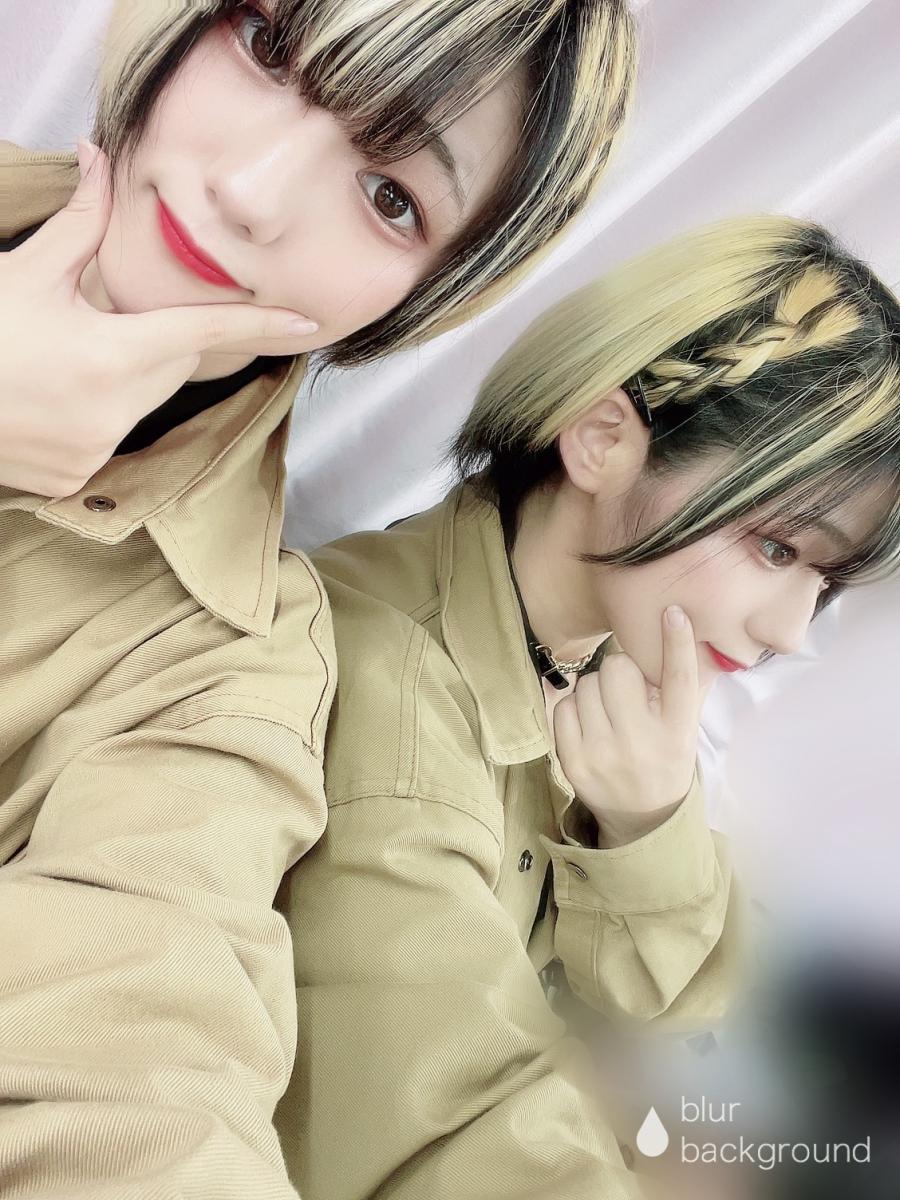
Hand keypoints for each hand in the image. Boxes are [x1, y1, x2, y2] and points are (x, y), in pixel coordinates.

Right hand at [0, 140, 317, 497]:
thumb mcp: (25, 273)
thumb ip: (79, 223)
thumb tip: (100, 156)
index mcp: (110, 356)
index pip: (204, 333)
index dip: (258, 324)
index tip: (305, 324)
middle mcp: (113, 412)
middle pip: (171, 366)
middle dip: (153, 338)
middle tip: (102, 321)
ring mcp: (95, 452)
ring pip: (141, 402)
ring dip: (121, 375)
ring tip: (61, 359)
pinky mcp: (76, 478)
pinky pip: (109, 436)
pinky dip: (94, 412)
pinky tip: (50, 398)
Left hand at [552, 606, 707, 846]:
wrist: (643, 821)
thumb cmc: (665, 760)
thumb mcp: (686, 730)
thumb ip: (687, 688)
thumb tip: (683, 629)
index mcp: (677, 732)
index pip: (679, 679)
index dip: (677, 642)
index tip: (672, 611)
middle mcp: (642, 742)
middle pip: (618, 669)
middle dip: (620, 669)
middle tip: (627, 688)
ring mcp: (604, 754)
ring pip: (586, 684)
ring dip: (595, 688)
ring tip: (609, 710)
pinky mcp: (573, 763)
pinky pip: (562, 708)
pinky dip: (573, 708)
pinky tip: (589, 722)